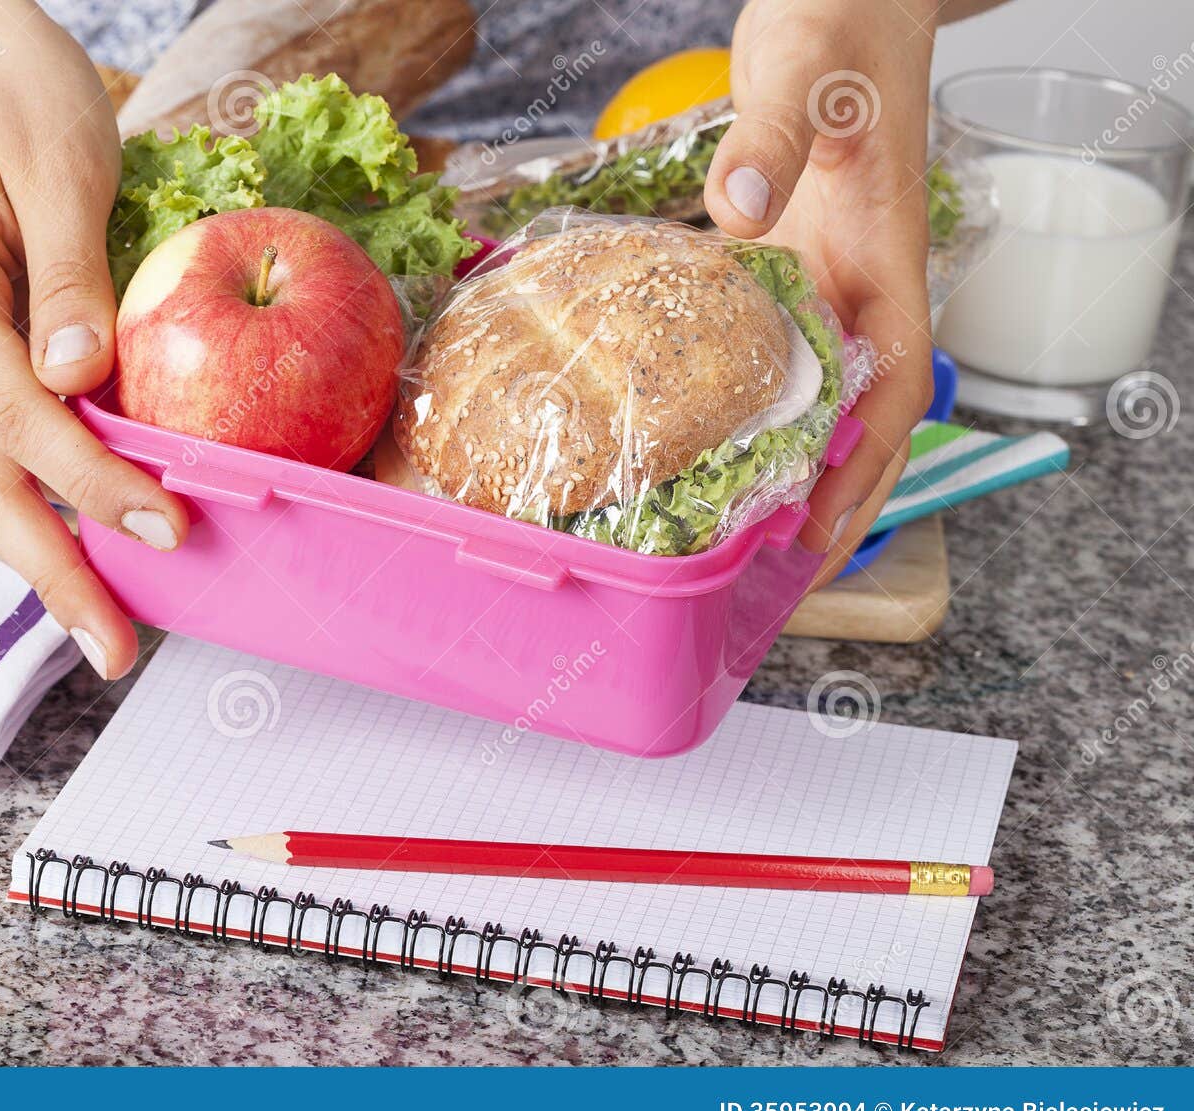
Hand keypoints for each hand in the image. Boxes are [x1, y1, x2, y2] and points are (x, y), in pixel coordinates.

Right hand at [0, 1, 185, 676]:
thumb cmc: (16, 94)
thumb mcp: (60, 163)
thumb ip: (69, 273)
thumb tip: (78, 377)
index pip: (21, 415)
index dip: (93, 480)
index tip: (167, 525)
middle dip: (52, 572)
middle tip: (115, 648)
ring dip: (37, 563)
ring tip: (101, 630)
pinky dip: (32, 513)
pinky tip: (80, 552)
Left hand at [705, 0, 938, 584]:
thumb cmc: (846, 20)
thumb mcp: (811, 70)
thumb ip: (777, 135)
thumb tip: (744, 205)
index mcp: (885, 255)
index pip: (894, 388)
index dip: (865, 472)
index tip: (825, 535)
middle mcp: (855, 279)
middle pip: (858, 415)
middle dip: (828, 496)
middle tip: (776, 571)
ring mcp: (816, 271)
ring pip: (811, 390)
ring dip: (784, 459)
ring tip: (737, 530)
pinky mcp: (776, 254)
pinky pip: (762, 342)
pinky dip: (741, 394)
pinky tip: (699, 431)